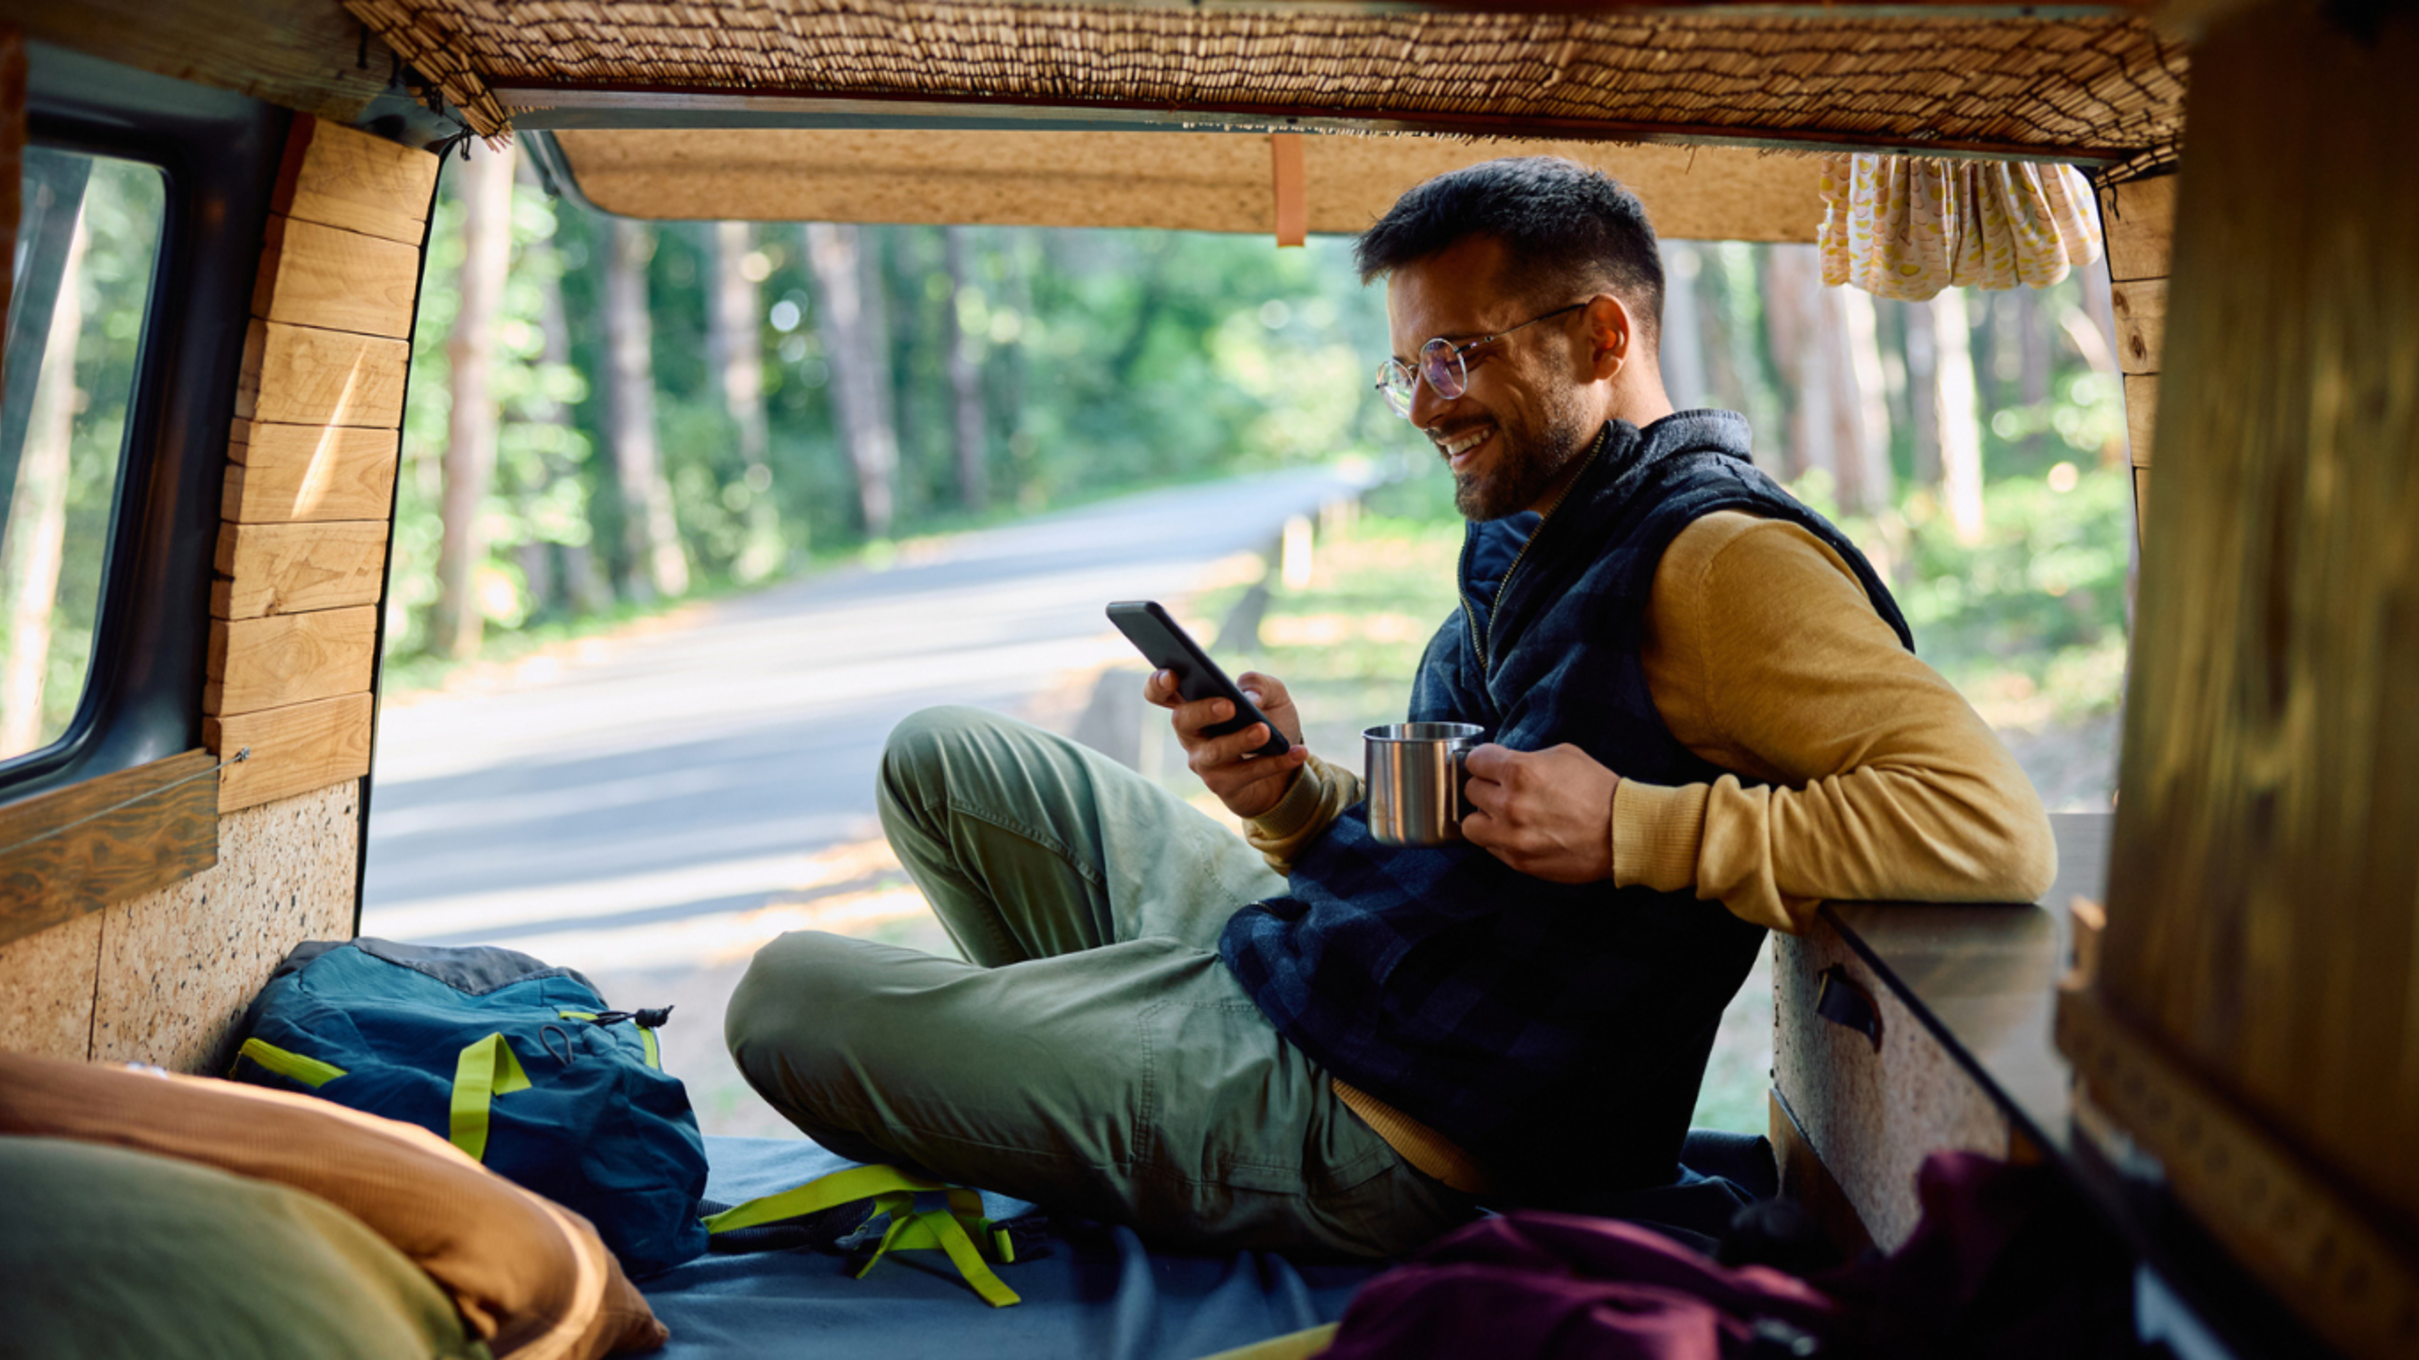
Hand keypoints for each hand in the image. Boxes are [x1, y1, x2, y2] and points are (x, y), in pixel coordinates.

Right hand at [1144, 668, 1309, 819]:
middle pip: (1182, 720)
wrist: (1286, 768)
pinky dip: (1274, 762)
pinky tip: (1297, 752)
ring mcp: (1203, 762)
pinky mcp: (1223, 786)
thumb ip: (1261, 685)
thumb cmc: (1270, 722)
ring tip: (1264, 731)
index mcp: (1195, 703)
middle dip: (1203, 711)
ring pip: (1213, 752)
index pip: (1161, 693)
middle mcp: (1192, 734)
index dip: (1159, 684)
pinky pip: (1246, 774)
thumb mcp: (1274, 696)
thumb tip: (1249, 697)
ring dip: (1239, 740)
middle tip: (1230, 706)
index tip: (1172, 676)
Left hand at [1461, 743, 1618, 882]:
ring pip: (1470, 825)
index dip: (1484, 761)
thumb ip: (1526, 758)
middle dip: (1486, 787)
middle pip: (1469, 790)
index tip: (1490, 765)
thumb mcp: (1563, 755)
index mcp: (1519, 771)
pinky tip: (1520, 833)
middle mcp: (1509, 804)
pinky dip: (1499, 839)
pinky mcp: (1518, 861)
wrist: (1623, 832)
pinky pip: (1490, 848)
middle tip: (1502, 789)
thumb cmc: (1598, 790)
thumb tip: (1503, 765)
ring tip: (1503, 815)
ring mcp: (1512, 837)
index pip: (1474, 760)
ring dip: (1484, 817)